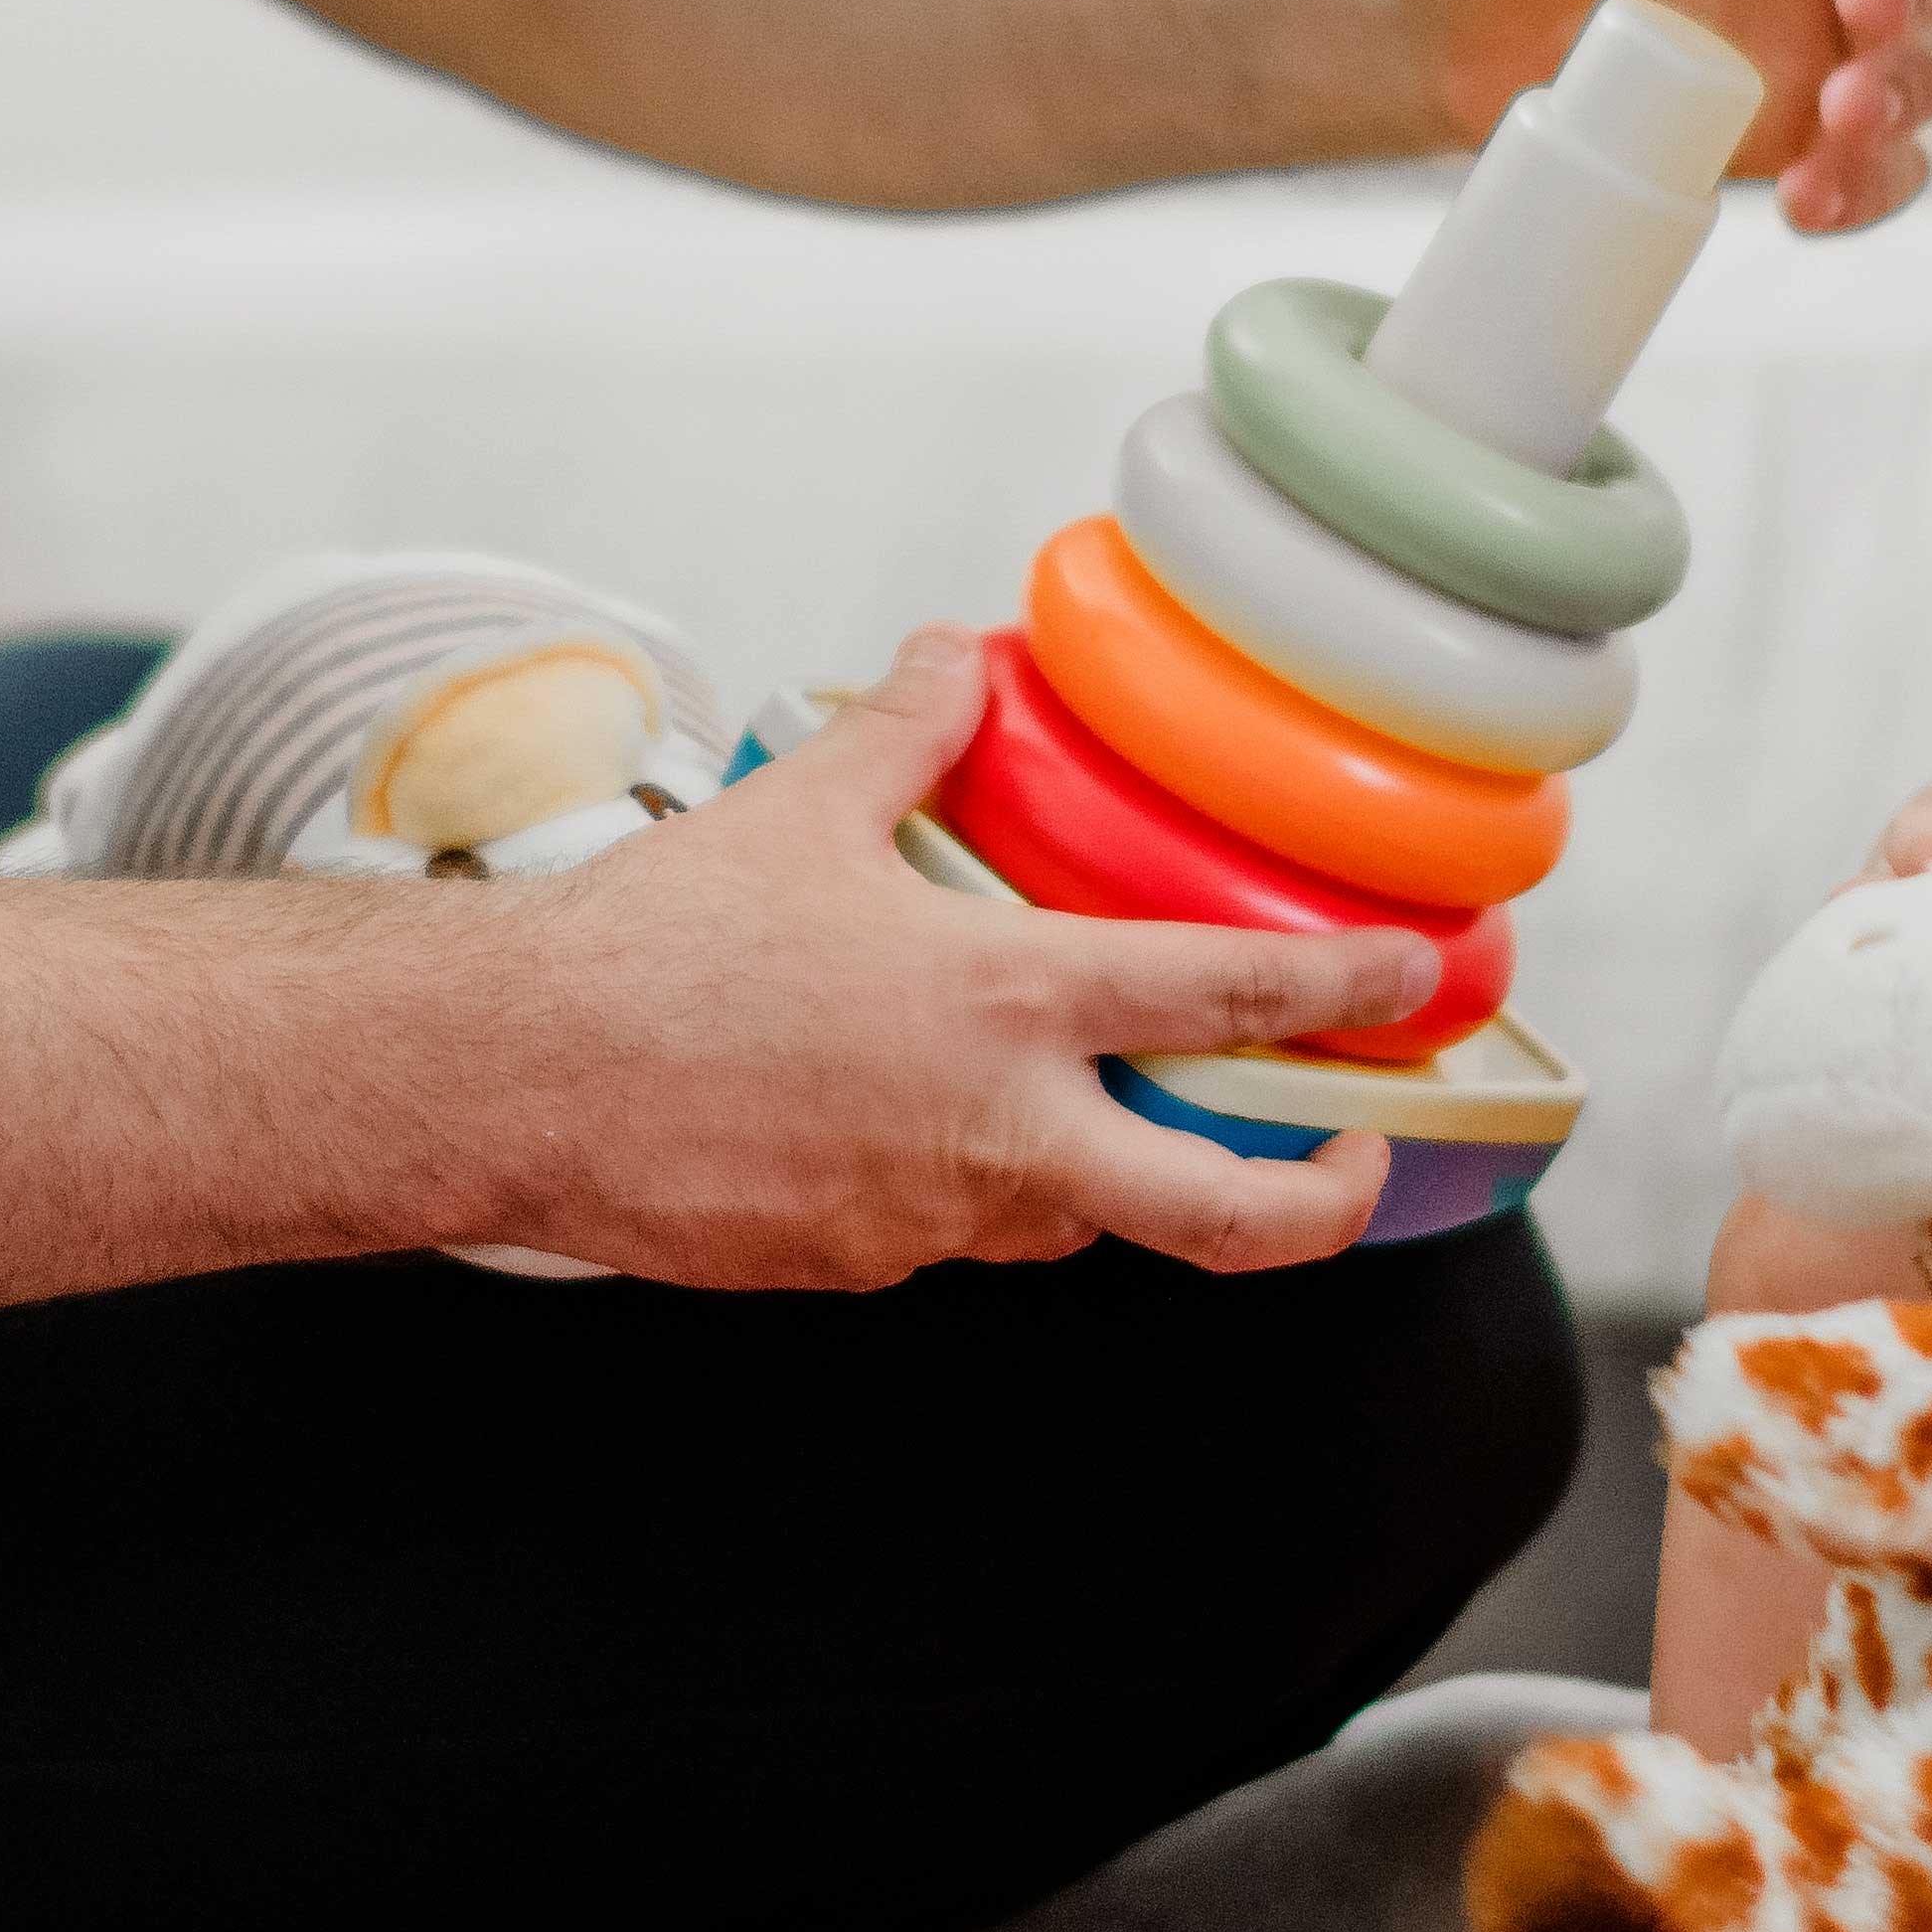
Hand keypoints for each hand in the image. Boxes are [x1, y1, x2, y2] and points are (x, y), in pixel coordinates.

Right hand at [473, 632, 1421, 1283]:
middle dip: (1319, 1197)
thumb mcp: (797, 807)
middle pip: (1223, 1216)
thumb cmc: (651, 948)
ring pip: (1079, 1223)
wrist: (517, 1079)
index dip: (1346, 993)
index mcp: (1005, 1004)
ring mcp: (932, 1222)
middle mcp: (997, 1135)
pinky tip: (919, 1124)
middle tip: (1351, 1152)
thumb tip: (953, 661)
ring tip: (1111, 1109)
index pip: (1227, 1001)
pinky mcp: (859, 1269)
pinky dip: (974, 1188)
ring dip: (1115, 1176)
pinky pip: (957, 1235)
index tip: (1414, 984)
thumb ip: (906, 736)